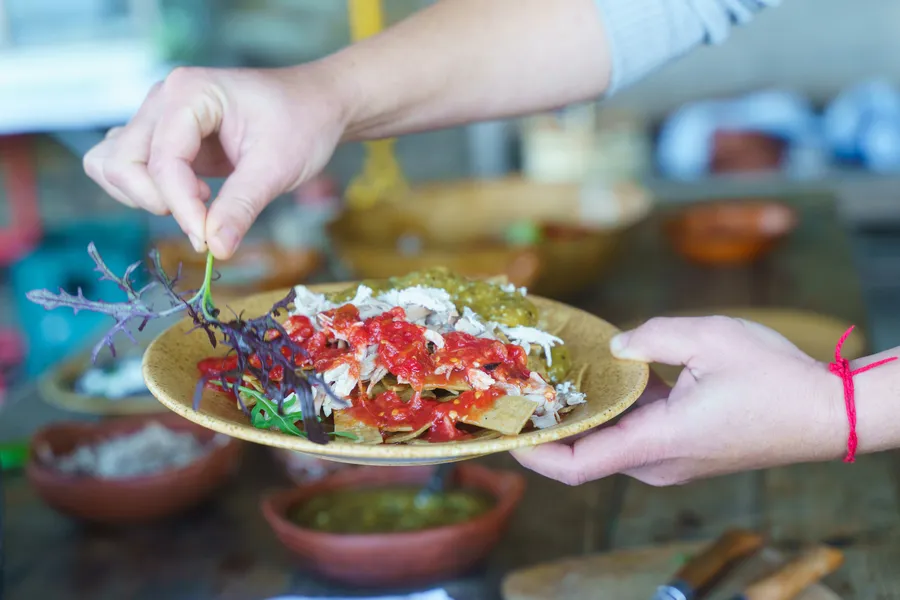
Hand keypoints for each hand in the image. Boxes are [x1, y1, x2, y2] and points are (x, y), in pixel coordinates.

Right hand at [84, 63, 350, 258]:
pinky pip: (127, 167)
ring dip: (144, 196)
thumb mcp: (277, 168)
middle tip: (204, 219)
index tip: (208, 241)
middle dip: (157, 201)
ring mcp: (159, 116)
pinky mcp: (164, 137)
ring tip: (200, 202)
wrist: (317, 105)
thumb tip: (216, 249)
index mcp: (189, 92)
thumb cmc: (302, 124)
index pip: (162, 160)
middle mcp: (163, 99)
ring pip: (114, 164)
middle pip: (121, 161)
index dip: (181, 207)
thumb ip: (241, 207)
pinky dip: (149, 191)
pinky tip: (194, 196)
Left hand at [512, 316, 845, 485]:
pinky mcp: (684, 451)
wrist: (827, 414)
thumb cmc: (776, 379)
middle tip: (523, 388)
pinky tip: (606, 376)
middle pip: (587, 451)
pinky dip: (615, 411)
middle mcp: (659, 461)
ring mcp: (672, 461)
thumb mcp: (710, 338)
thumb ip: (652, 336)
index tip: (507, 434)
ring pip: (612, 440)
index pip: (579, 465)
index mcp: (659, 441)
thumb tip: (617, 346)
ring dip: (586, 414)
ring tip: (555, 377)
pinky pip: (636, 435)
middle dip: (553, 425)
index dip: (535, 455)